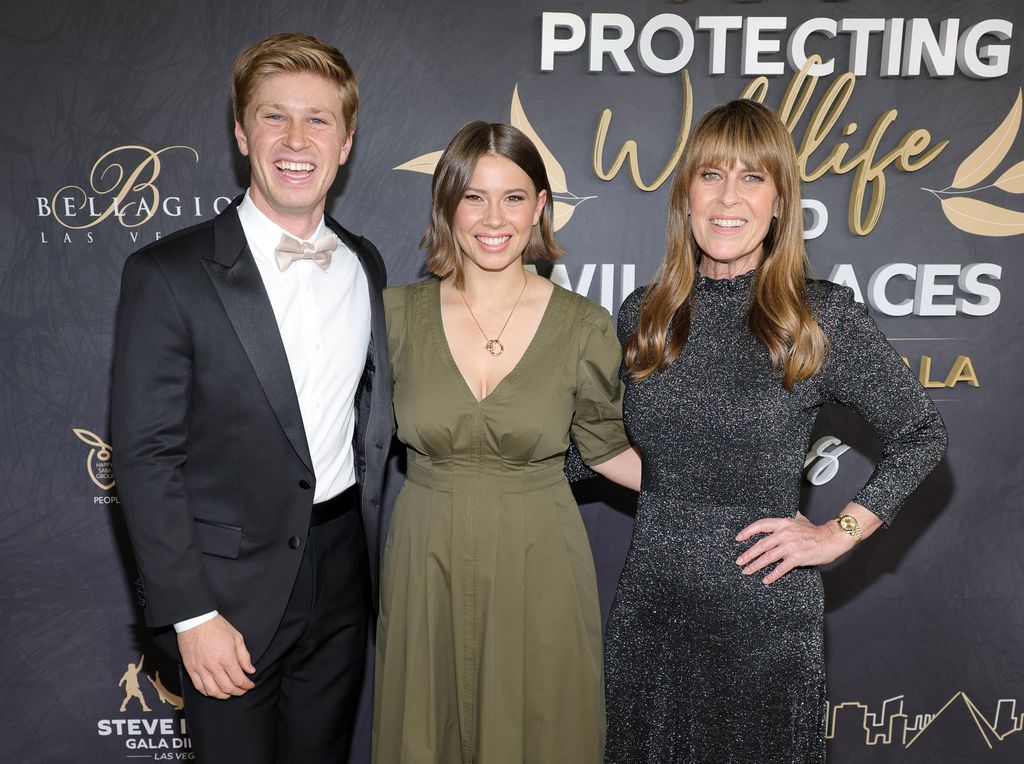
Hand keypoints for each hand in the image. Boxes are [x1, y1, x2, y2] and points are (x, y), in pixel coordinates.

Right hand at [177, 615, 255, 697]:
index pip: (239, 679)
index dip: (247, 685)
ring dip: (223, 695)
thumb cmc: (217, 626)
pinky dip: (208, 692)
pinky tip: (214, 690)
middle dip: (238, 692)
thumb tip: (250, 670)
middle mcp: (213, 666)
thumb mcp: (236, 637)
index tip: (250, 685)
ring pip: (213, 691)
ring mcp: (200, 669)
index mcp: (226, 658)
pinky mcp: (191, 669)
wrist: (195, 620)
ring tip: (229, 692)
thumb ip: (244, 656)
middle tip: (243, 690)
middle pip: (227, 688)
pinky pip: (199, 687)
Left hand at [734, 512, 852, 584]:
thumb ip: (787, 519)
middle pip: (761, 544)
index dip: (747, 531)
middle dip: (748, 554)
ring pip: (768, 557)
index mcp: (783, 523)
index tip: (738, 539)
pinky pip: (781, 568)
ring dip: (756, 565)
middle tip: (739, 561)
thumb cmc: (815, 531)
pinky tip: (766, 580)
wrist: (832, 539)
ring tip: (747, 571)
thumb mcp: (799, 519)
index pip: (761, 525)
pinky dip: (772, 575)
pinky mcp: (798, 557)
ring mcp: (791, 546)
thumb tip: (780, 516)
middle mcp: (785, 534)